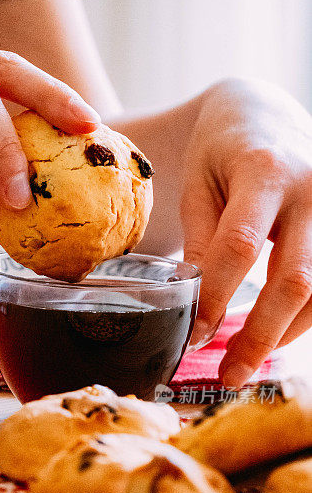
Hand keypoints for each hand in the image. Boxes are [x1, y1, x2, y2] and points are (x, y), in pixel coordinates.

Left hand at [181, 78, 311, 387]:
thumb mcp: (198, 186)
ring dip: (284, 334)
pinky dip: (302, 318)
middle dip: (260, 335)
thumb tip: (193, 305)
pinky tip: (273, 336)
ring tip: (243, 362)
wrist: (265, 116)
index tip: (193, 336)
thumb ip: (200, 240)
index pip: (240, 246)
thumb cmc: (221, 153)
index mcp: (264, 170)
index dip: (216, 297)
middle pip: (294, 279)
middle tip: (230, 376)